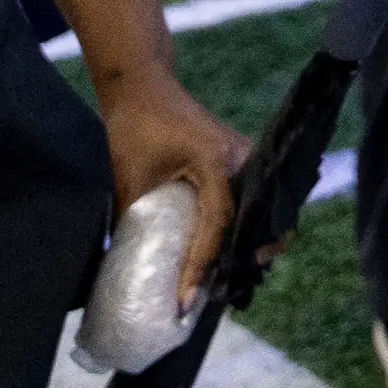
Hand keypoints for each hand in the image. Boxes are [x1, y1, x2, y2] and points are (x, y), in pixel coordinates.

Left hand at [92, 66, 251, 308]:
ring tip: (229, 277)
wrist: (144, 86)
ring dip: (251, 242)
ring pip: (264, 208)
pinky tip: (234, 249)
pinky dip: (248, 225)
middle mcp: (243, 158)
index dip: (202, 264)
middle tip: (222, 293)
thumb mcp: (128, 177)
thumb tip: (122, 268)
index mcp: (215, 160)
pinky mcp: (243, 159)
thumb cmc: (132, 128)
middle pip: (260, 217)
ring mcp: (248, 156)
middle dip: (247, 257)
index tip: (185, 300)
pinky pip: (256, 197)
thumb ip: (130, 219)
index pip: (216, 223)